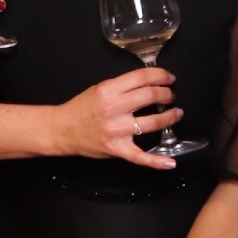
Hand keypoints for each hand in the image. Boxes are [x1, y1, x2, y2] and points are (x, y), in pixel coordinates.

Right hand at [51, 67, 182, 169]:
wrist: (62, 129)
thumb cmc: (80, 109)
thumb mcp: (98, 89)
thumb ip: (121, 86)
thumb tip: (146, 83)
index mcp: (108, 90)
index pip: (141, 78)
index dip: (160, 76)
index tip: (168, 78)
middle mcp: (113, 109)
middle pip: (150, 96)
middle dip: (167, 94)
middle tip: (170, 95)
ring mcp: (116, 130)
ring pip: (152, 123)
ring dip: (169, 117)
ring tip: (175, 114)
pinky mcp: (117, 148)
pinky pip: (140, 157)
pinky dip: (157, 161)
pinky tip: (170, 162)